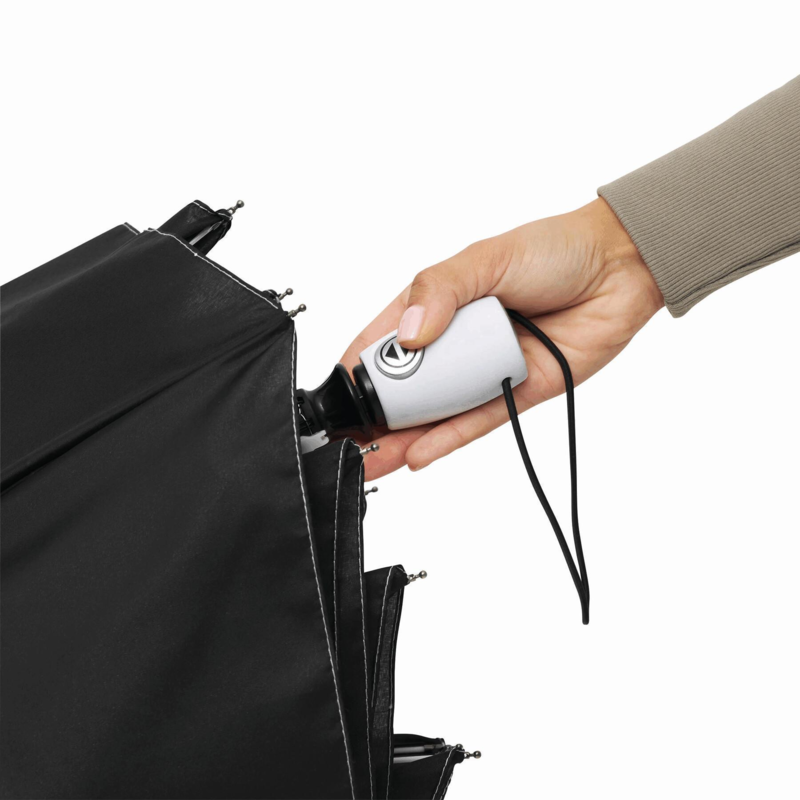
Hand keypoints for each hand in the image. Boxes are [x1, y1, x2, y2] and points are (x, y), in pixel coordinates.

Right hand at [341, 198, 663, 479]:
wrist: (619, 269)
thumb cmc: (554, 250)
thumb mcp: (485, 258)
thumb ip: (440, 290)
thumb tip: (410, 334)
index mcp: (439, 304)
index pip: (386, 339)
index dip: (357, 367)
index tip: (334, 394)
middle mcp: (457, 341)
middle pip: (406, 384)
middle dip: (374, 414)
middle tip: (347, 442)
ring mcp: (484, 369)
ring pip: (435, 411)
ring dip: (403, 437)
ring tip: (370, 461)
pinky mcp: (516, 392)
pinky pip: (475, 422)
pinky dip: (445, 439)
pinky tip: (416, 455)